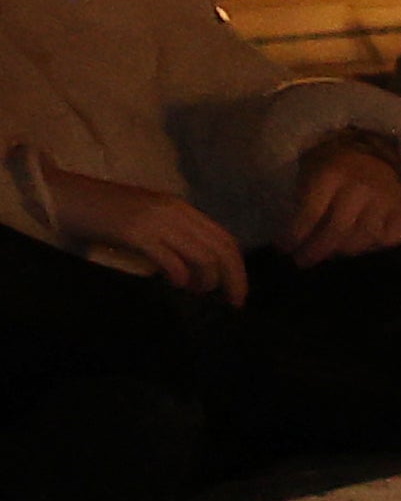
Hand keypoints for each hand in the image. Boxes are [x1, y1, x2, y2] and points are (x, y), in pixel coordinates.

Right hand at [43, 162, 246, 297]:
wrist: (62, 196)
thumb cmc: (103, 214)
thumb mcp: (149, 222)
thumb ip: (175, 239)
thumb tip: (200, 273)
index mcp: (180, 208)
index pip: (226, 239)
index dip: (238, 269)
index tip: (238, 294)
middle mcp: (174, 211)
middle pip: (222, 250)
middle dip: (233, 281)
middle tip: (231, 304)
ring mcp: (155, 220)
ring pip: (203, 257)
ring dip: (206, 282)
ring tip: (194, 292)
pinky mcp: (135, 233)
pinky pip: (173, 261)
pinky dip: (180, 278)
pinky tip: (174, 284)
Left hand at [279, 134, 400, 262]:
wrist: (373, 153)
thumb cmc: (334, 167)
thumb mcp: (310, 172)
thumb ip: (303, 200)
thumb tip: (298, 238)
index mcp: (332, 174)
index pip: (312, 212)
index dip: (297, 234)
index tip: (285, 249)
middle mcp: (361, 187)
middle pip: (338, 230)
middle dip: (317, 250)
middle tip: (303, 261)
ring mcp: (386, 200)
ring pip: (364, 238)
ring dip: (344, 251)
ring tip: (330, 252)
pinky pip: (390, 239)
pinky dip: (374, 246)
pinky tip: (361, 243)